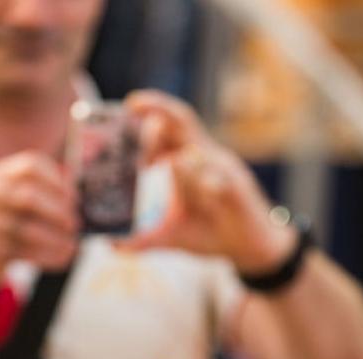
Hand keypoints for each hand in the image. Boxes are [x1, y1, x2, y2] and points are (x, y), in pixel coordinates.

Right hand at [0, 152, 80, 293]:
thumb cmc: (5, 227)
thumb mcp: (23, 205)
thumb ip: (48, 192)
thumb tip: (72, 184)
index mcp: (0, 173)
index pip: (31, 166)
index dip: (57, 183)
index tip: (74, 201)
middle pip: (27, 196)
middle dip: (57, 213)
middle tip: (74, 226)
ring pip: (22, 228)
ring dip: (53, 240)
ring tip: (71, 248)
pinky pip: (13, 251)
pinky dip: (40, 257)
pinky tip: (57, 261)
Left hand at [117, 90, 296, 275]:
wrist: (250, 249)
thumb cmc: (210, 232)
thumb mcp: (172, 235)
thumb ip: (144, 238)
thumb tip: (112, 245)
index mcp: (186, 160)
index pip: (166, 127)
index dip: (146, 114)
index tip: (126, 108)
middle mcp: (204, 157)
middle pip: (183, 122)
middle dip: (160, 110)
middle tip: (134, 106)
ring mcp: (223, 171)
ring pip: (201, 150)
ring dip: (181, 153)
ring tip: (164, 159)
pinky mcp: (239, 192)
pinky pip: (224, 181)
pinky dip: (210, 181)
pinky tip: (203, 186)